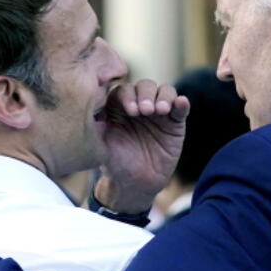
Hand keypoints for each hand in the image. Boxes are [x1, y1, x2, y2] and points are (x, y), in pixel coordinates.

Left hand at [96, 79, 190, 213]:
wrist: (136, 184)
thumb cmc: (116, 163)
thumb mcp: (102, 146)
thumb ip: (96, 128)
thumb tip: (88, 111)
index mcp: (118, 107)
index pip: (124, 91)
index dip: (128, 96)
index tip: (130, 111)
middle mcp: (139, 104)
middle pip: (145, 86)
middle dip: (146, 95)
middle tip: (145, 110)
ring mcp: (158, 112)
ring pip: (165, 92)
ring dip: (164, 97)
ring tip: (160, 110)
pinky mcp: (175, 123)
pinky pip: (181, 108)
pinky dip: (182, 103)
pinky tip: (181, 103)